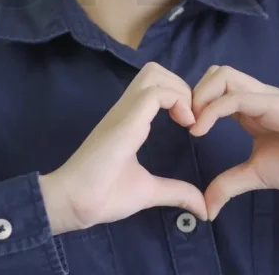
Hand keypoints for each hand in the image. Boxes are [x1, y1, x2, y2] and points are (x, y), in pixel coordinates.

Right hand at [40, 62, 207, 234]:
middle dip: (180, 86)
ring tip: (189, 119)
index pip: (155, 86)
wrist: (75, 203)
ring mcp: (124, 112)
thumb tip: (202, 207)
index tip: (192, 125)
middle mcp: (126, 109)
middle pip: (155, 71)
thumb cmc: (105, 195)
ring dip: (178, 90)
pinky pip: (155, 93)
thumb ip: (175, 192)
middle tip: (192, 116)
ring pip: (154, 73)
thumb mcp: (148, 190)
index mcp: (129, 120)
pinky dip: (177, 101)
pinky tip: (186, 124)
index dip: (179, 96)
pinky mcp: (126, 120)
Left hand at [189, 65, 278, 219]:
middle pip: (215, 73)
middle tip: (184, 123)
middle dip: (192, 94)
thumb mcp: (257, 175)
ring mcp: (267, 97)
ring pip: (223, 76)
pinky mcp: (277, 104)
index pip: (214, 88)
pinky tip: (201, 131)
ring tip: (193, 126)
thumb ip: (230, 184)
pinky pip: (238, 97)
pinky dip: (212, 109)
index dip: (193, 103)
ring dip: (200, 96)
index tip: (182, 129)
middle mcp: (257, 96)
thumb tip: (206, 207)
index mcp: (250, 109)